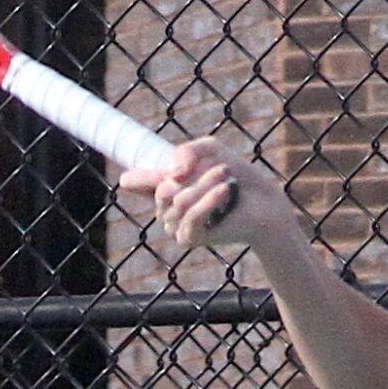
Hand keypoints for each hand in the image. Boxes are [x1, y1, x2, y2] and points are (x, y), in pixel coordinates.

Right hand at [117, 137, 281, 252]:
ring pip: (177, 200)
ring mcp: (175, 226)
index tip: (124, 177)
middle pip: (162, 188)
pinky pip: (189, 216)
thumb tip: (173, 172)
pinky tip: (226, 190)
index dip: (132, 177)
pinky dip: (209, 199)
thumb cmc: (237, 177)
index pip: (135, 181)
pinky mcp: (190, 238)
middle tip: (221, 169)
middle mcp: (166, 209)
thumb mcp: (210, 150)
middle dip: (193, 174)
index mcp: (165, 186)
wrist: (263, 204)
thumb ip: (187, 150)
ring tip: (227, 178)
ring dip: (206, 183)